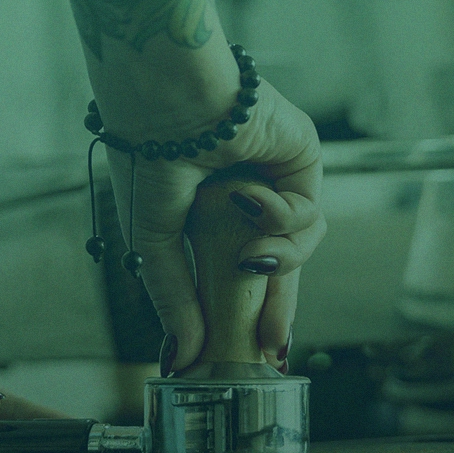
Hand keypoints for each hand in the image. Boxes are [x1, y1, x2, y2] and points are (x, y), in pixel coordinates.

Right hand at [107, 80, 324, 375]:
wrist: (169, 97)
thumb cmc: (146, 153)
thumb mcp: (153, 239)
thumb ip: (173, 296)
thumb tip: (180, 355)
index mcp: (206, 211)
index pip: (235, 270)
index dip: (243, 310)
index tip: (246, 351)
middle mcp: (244, 195)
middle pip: (276, 264)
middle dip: (277, 306)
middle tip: (272, 344)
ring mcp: (275, 176)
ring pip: (299, 242)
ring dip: (280, 260)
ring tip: (250, 257)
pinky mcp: (302, 156)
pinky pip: (307, 211)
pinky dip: (280, 215)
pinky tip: (249, 198)